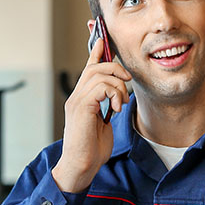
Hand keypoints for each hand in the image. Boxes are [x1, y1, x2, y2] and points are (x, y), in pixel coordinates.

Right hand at [52, 38, 130, 192]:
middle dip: (115, 67)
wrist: (82, 166)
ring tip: (121, 103)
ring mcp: (77, 101)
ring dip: (117, 86)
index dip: (96, 52)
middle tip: (127, 81)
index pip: (88, 68)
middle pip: (95, 67)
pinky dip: (113, 94)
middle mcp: (76, 96)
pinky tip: (116, 108)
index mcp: (82, 98)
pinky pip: (99, 87)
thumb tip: (119, 97)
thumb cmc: (93, 148)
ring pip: (99, 74)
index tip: (102, 38)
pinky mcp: (80, 108)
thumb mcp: (104, 122)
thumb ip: (108, 107)